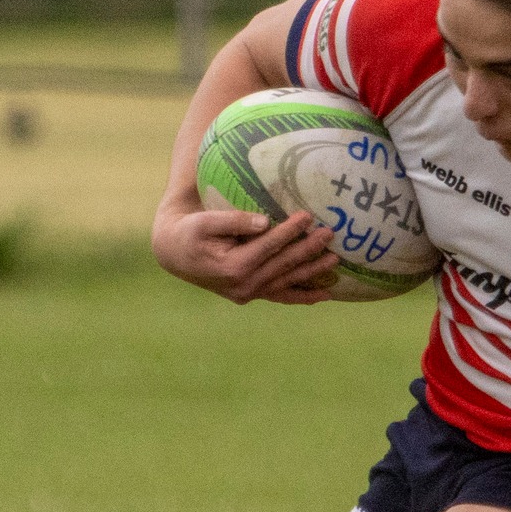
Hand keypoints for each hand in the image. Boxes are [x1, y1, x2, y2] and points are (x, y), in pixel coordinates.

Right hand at [152, 204, 340, 304]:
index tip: (309, 215)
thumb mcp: (203, 222)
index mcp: (233, 266)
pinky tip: (324, 296)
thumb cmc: (189, 231)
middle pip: (283, 265)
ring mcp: (249, 293)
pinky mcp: (252, 295)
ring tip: (335, 259)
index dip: (289, 231)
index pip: (269, 246)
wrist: (175, 253)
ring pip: (287, 281)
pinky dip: (303, 296)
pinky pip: (282, 296)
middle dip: (309, 249)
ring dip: (313, 272)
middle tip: (330, 233)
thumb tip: (263, 222)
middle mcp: (244, 285)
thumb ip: (233, 221)